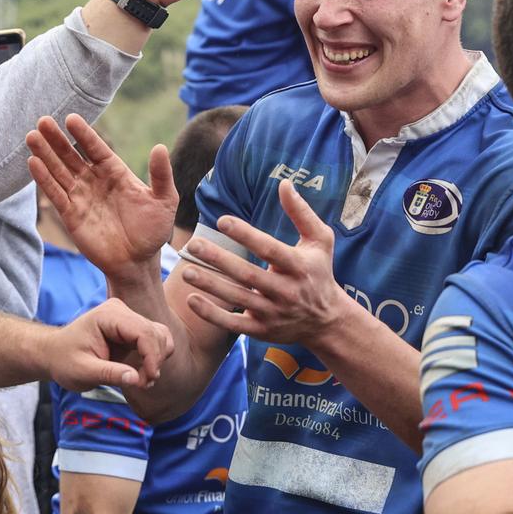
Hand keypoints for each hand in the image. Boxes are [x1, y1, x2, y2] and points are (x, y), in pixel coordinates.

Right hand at [27, 115, 174, 276]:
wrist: (138, 262)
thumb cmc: (153, 230)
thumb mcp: (164, 200)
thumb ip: (160, 175)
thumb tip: (159, 147)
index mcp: (115, 172)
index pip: (96, 149)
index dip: (84, 134)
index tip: (71, 118)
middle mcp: (95, 181)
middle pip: (72, 156)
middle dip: (57, 139)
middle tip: (43, 121)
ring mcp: (81, 197)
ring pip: (59, 171)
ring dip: (45, 154)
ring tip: (31, 136)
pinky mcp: (71, 215)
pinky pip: (55, 194)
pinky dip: (44, 179)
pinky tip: (33, 163)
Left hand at [46, 299, 172, 392]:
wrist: (54, 354)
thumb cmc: (64, 361)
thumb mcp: (82, 371)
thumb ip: (109, 374)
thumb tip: (137, 379)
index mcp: (108, 316)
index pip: (143, 331)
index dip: (152, 356)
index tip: (148, 380)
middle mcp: (121, 311)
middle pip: (155, 333)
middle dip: (155, 361)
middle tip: (143, 384)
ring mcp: (128, 318)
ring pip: (160, 336)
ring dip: (157, 359)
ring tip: (142, 380)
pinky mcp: (133, 328)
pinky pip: (155, 340)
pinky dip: (155, 358)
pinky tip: (143, 373)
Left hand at [178, 181, 352, 348]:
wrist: (327, 320)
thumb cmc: (320, 272)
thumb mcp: (320, 240)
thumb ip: (302, 212)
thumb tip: (285, 183)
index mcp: (299, 266)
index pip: (269, 249)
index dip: (246, 235)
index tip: (222, 220)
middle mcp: (286, 291)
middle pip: (248, 275)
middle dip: (219, 259)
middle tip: (193, 244)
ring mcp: (273, 313)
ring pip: (237, 298)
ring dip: (210, 285)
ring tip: (186, 270)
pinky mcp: (262, 330)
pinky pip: (233, 324)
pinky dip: (212, 314)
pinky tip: (191, 299)